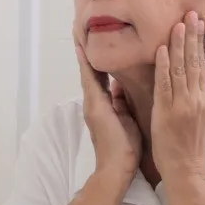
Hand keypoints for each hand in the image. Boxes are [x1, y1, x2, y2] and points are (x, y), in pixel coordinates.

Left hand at [75, 36, 141, 181]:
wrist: (115, 169)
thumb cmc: (120, 146)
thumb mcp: (122, 119)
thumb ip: (119, 100)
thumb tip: (118, 82)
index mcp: (96, 101)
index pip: (88, 71)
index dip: (85, 54)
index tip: (81, 35)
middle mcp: (93, 103)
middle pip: (89, 74)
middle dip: (88, 56)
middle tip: (86, 35)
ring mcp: (96, 110)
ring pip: (95, 82)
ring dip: (94, 66)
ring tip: (98, 48)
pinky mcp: (103, 116)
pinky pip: (102, 92)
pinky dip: (103, 79)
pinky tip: (111, 74)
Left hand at [152, 11, 204, 180]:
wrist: (188, 171)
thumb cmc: (193, 147)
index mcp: (204, 98)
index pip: (202, 64)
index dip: (199, 42)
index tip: (198, 23)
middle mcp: (196, 98)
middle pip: (194, 61)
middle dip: (192, 36)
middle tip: (191, 12)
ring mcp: (182, 104)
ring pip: (181, 68)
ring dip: (180, 44)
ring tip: (178, 23)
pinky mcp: (168, 112)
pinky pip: (165, 85)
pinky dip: (164, 66)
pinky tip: (163, 49)